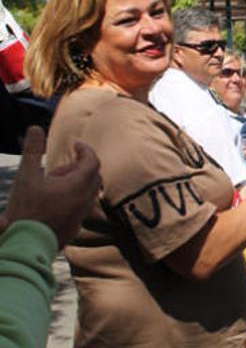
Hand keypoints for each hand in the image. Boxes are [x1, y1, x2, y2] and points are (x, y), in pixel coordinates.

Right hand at [1, 126, 100, 246]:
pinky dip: (73, 197)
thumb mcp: (26, 176)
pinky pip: (82, 207)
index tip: (75, 145)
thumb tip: (35, 128)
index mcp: (78, 185)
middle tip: (57, 169)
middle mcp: (86, 199)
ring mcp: (82, 214)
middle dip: (79, 166)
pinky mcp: (76, 226)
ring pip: (88, 192)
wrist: (25, 244)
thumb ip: (32, 151)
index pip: (93, 161)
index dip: (86, 150)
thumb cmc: (26, 209)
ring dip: (75, 183)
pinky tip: (53, 202)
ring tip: (51, 185)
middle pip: (93, 175)